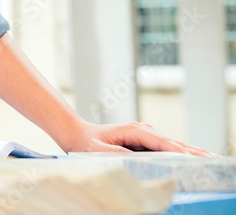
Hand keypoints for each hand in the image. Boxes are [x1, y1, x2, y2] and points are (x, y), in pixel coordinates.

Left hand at [63, 121, 214, 155]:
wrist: (77, 134)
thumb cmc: (86, 143)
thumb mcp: (97, 150)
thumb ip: (117, 152)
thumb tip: (134, 156)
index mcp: (132, 131)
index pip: (159, 142)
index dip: (176, 150)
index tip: (191, 158)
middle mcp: (141, 130)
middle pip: (171, 142)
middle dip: (192, 150)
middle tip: (212, 158)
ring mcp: (144, 134)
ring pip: (171, 144)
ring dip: (190, 151)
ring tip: (210, 158)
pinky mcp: (144, 140)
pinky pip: (165, 147)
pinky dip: (180, 152)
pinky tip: (193, 157)